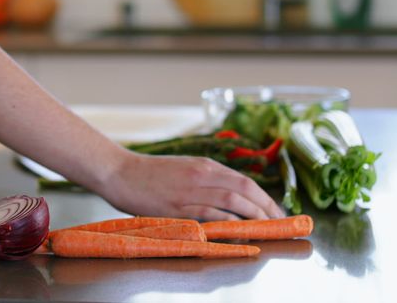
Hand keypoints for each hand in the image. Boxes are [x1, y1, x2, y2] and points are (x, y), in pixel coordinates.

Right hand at [99, 151, 285, 220]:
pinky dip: (227, 222)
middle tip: (277, 223)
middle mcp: (201, 175)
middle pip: (244, 189)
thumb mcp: (182, 169)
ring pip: (232, 200)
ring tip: (265, 229)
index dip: (264, 197)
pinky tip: (238, 231)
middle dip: (266, 207)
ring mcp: (190, 191)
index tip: (275, 211)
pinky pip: (210, 214)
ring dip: (253, 215)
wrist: (119, 172)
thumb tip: (229, 197)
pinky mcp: (177, 206)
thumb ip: (204, 180)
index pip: (244, 181)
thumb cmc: (148, 174)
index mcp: (203, 165)